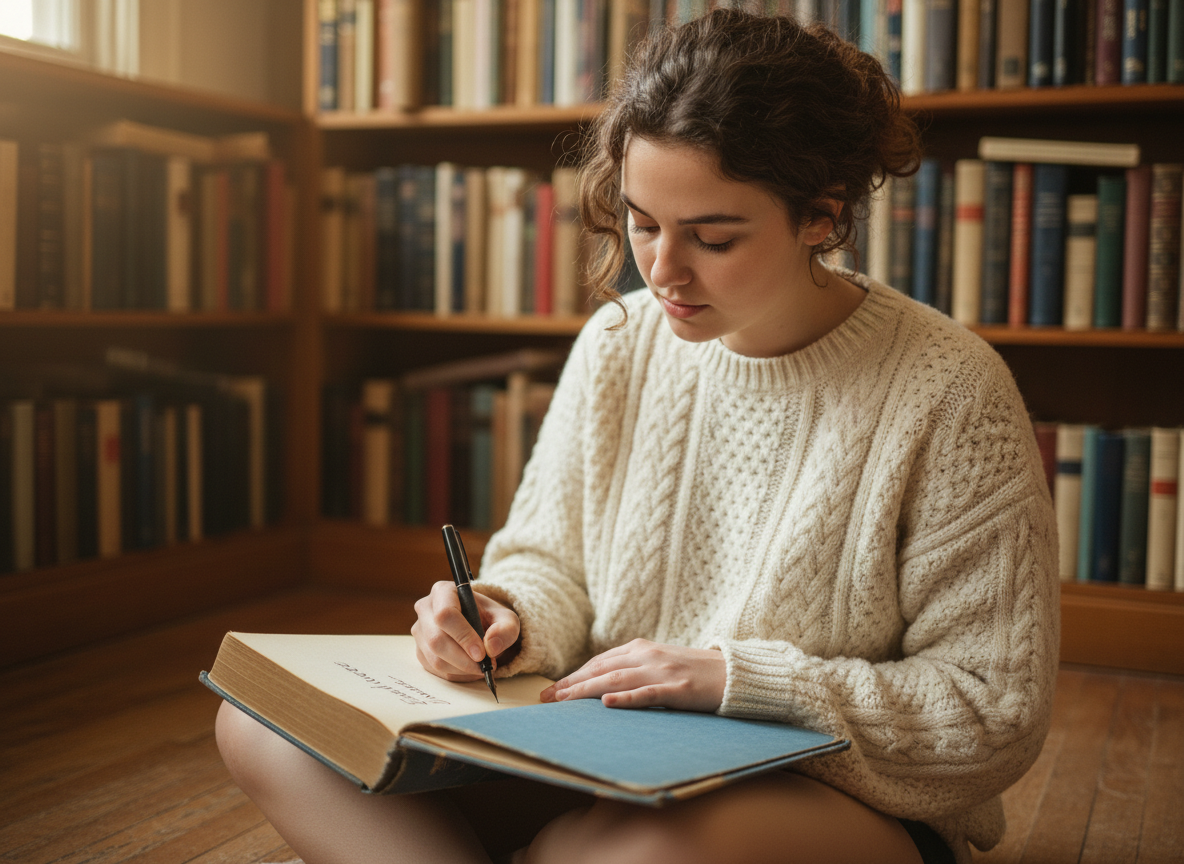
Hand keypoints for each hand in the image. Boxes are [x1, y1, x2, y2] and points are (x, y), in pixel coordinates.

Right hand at [411, 581, 520, 681]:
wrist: (480, 625)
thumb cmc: (490, 618)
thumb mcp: (507, 619)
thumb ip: (505, 630)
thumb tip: (491, 647)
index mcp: (443, 591)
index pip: (445, 614)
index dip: (463, 636)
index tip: (481, 653)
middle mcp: (425, 608)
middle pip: (436, 640)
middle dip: (463, 659)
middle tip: (484, 666)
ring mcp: (419, 631)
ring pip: (435, 659)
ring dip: (461, 669)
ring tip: (480, 667)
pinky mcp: (419, 650)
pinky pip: (434, 669)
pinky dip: (455, 674)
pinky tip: (469, 669)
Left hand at [540, 639, 725, 712]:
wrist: (734, 672)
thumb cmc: (694, 671)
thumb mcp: (660, 663)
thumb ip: (634, 668)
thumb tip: (603, 685)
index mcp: (642, 648)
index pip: (599, 662)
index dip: (573, 675)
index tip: (553, 690)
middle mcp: (648, 656)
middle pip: (601, 670)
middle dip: (571, 684)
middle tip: (547, 699)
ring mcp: (664, 672)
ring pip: (617, 680)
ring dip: (586, 691)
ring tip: (564, 701)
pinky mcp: (679, 690)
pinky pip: (648, 694)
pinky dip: (627, 699)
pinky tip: (608, 704)